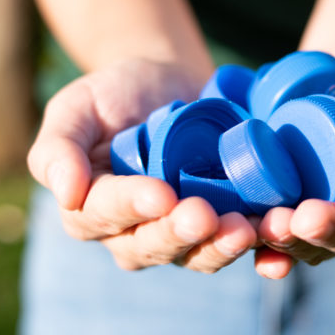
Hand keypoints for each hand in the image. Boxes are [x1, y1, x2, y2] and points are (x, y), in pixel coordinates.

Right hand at [27, 58, 256, 272]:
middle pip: (153, 245)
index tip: (159, 194)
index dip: (131, 207)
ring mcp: (181, 230)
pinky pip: (236, 241)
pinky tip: (275, 236)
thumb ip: (58, 147)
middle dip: (179, 234)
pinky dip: (259, 247)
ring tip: (245, 228)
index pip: (105, 215)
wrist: (167, 81)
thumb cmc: (115, 94)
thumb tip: (65, 194)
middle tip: (204, 216)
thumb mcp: (77, 107)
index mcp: (92, 208)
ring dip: (221, 246)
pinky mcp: (220, 221)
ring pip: (197, 253)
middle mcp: (135, 231)